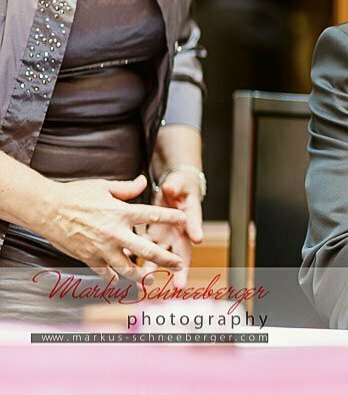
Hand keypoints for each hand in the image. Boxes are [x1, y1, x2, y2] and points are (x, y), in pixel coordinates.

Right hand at [35, 175, 186, 283]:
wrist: (47, 209)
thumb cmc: (76, 195)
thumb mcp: (104, 186)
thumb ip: (127, 188)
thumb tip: (144, 181)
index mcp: (121, 212)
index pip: (152, 215)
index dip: (171, 217)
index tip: (185, 220)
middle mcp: (115, 233)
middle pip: (147, 250)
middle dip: (165, 258)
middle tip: (178, 264)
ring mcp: (102, 248)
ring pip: (127, 268)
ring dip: (141, 276)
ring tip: (152, 280)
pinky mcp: (88, 258)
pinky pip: (105, 273)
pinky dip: (112, 278)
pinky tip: (119, 282)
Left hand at [142, 170, 204, 287]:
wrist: (175, 189)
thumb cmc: (180, 187)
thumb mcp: (179, 183)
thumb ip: (174, 186)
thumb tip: (170, 189)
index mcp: (189, 216)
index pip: (193, 222)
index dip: (195, 229)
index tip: (198, 238)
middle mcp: (180, 231)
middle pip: (182, 252)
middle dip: (180, 270)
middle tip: (179, 285)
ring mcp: (167, 236)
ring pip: (162, 257)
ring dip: (154, 271)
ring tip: (145, 285)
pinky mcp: (154, 237)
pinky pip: (145, 251)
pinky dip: (137, 260)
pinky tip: (127, 271)